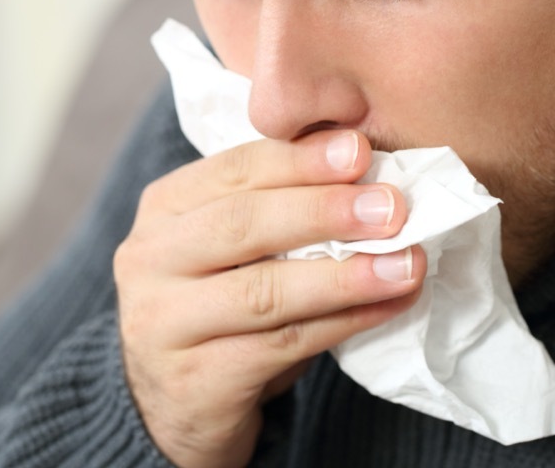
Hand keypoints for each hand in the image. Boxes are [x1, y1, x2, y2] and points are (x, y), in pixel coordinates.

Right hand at [115, 130, 425, 467]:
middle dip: (323, 211)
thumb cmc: (222, 307)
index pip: (233, 169)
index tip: (361, 150)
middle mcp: (148, 259)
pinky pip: (278, 346)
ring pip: (263, 291)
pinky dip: (341, 324)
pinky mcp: (192, 382)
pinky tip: (386, 309)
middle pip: (242, 224)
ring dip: (344, 276)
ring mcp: (160, 323)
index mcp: (164, 206)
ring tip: (406, 265)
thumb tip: (367, 165)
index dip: (299, 159)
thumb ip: (281, 204)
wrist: (176, 404)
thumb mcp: (236, 246)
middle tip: (392, 208)